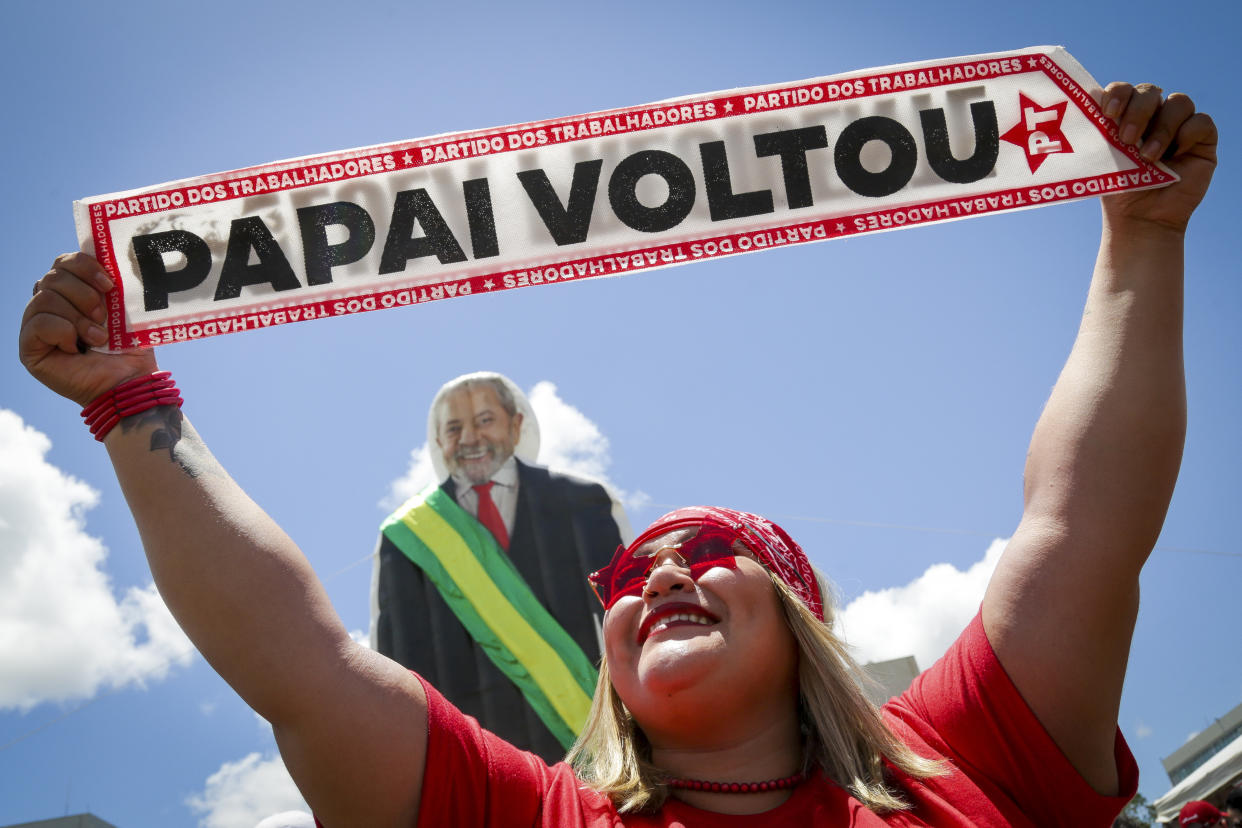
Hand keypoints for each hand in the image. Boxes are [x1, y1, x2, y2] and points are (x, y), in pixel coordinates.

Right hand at [20, 252, 157, 406]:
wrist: (130, 384)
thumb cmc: (130, 350)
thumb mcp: (125, 312)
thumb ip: (112, 287)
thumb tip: (111, 261)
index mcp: (72, 293)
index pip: (64, 262)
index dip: (85, 266)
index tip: (110, 284)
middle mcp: (50, 305)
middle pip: (53, 276)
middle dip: (83, 293)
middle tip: (103, 316)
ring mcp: (37, 325)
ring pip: (45, 297)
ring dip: (77, 317)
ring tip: (98, 337)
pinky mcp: (29, 347)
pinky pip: (37, 322)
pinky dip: (62, 331)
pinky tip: (75, 347)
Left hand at [1099, 83, 1216, 232]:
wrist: (1140, 218)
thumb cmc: (1119, 188)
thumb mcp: (1104, 159)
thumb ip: (1101, 132)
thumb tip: (1087, 105)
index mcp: (1125, 115)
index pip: (1123, 89)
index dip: (1117, 94)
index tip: (1108, 113)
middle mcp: (1153, 115)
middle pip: (1149, 91)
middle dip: (1138, 111)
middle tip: (1127, 139)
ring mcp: (1179, 125)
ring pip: (1178, 102)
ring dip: (1162, 127)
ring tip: (1148, 157)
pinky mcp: (1202, 139)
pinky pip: (1201, 121)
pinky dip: (1187, 134)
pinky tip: (1176, 155)